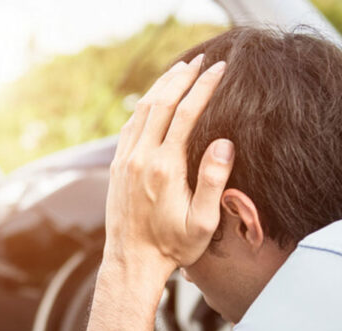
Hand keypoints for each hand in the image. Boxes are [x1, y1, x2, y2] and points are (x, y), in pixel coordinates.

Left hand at [103, 54, 233, 277]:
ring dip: (161, 86)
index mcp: (165, 167)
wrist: (132, 261)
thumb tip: (225, 142)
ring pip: (141, 110)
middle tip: (202, 58)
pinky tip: (154, 98)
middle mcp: (141, 158)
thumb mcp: (203, 221)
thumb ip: (214, 181)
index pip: (186, 113)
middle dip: (183, 76)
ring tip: (181, 69)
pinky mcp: (116, 166)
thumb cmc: (173, 246)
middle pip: (161, 102)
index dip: (204, 87)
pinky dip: (143, 105)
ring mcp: (125, 160)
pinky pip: (129, 126)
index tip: (220, 68)